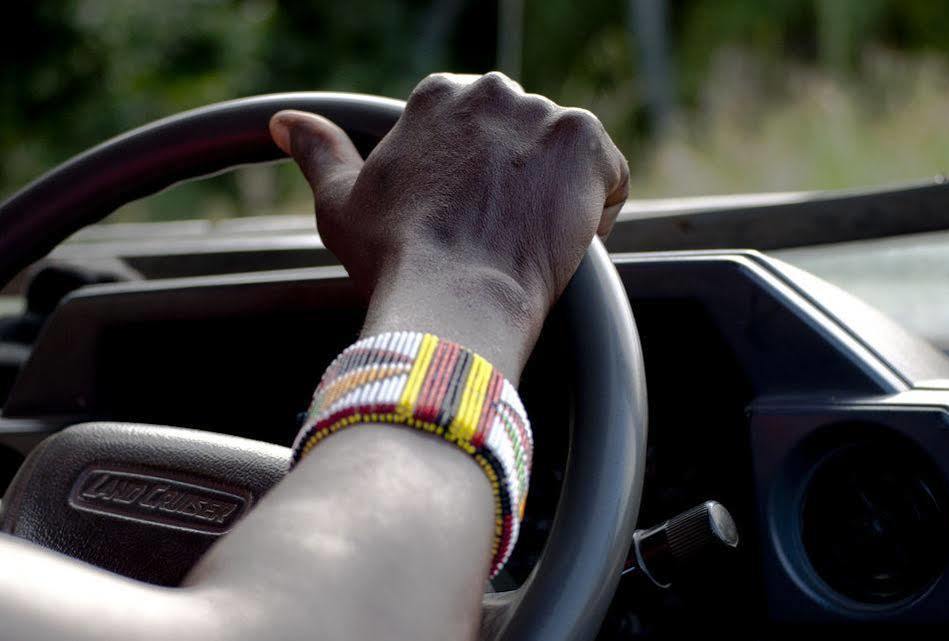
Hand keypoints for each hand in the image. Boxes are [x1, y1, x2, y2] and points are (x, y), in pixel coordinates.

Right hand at [270, 72, 628, 379]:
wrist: (452, 297)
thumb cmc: (395, 258)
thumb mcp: (342, 202)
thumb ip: (319, 152)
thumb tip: (287, 122)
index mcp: (439, 97)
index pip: (476, 128)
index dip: (479, 179)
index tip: (471, 216)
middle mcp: (492, 92)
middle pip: (522, 136)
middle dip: (518, 180)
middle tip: (499, 234)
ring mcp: (543, 114)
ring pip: (565, 155)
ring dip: (555, 194)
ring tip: (526, 241)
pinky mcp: (586, 145)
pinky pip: (608, 172)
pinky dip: (597, 207)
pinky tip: (565, 239)